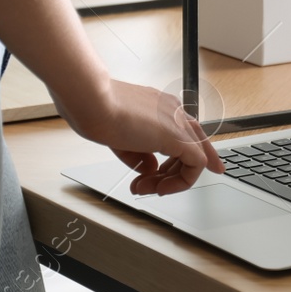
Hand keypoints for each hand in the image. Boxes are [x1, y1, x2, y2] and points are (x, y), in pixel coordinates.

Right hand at [64, 80, 223, 194]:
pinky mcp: (178, 136)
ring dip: (171, 181)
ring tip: (145, 188)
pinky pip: (196, 164)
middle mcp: (173, 112)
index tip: (171, 174)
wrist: (93, 103)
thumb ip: (140, 154)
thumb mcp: (120, 137)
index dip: (183, 158)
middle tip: (147, 186)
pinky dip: (180, 182)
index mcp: (160, 107)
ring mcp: (178, 122)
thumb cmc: (97, 111)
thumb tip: (151, 167)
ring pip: (197, 157)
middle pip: (194, 147)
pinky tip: (159, 187)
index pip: (186, 132)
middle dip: (171, 174)